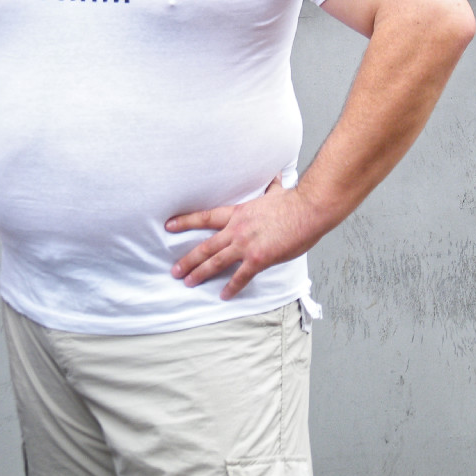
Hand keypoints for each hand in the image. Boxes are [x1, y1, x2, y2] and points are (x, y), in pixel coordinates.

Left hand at [165, 179, 317, 300]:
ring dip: (200, 273)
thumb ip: (270, 189)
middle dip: (188, 259)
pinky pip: (241, 277)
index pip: (205, 217)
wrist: (307, 210)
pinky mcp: (259, 259)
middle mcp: (237, 230)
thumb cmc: (293, 202)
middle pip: (205, 246)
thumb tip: (275, 179)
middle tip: (175, 270)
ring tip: (188, 282)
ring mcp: (246, 245)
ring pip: (216, 262)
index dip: (185, 222)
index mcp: (238, 213)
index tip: (169, 226)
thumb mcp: (275, 192)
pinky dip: (231, 287)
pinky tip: (224, 295)